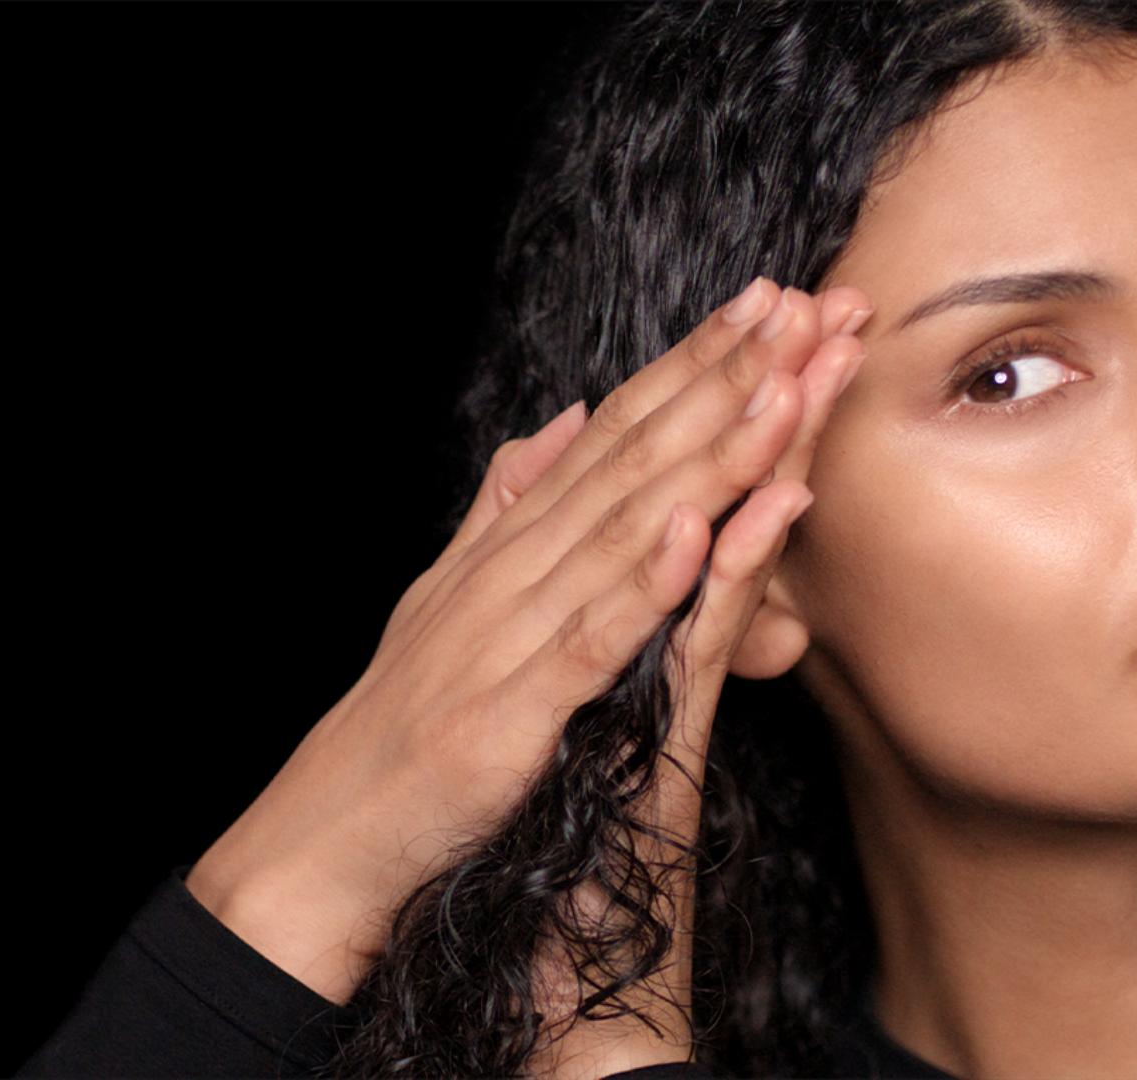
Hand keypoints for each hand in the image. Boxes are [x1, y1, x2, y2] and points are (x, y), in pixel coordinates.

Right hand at [185, 276, 873, 1015]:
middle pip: (636, 460)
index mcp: (514, 545)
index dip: (696, 367)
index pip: (620, 436)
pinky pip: (589, 642)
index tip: (769, 301)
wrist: (329, 834)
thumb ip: (507, 507)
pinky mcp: (511, 712)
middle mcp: (515, 569)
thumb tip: (562, 425)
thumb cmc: (400, 725)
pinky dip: (641, 586)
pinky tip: (694, 530)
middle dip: (725, 382)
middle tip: (806, 308)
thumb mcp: (452, 594)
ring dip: (709, 457)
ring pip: (627, 531)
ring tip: (783, 387)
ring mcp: (512, 635)